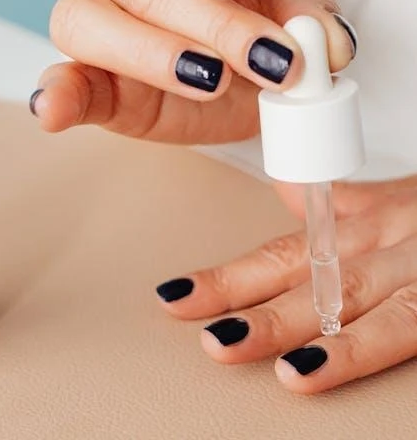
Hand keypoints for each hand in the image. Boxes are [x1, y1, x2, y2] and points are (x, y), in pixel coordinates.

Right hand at [32, 0, 357, 143]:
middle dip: (209, 21)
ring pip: (86, 21)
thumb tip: (327, 43)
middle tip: (269, 57)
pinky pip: (60, 80)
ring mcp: (89, 16)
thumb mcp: (296, 2)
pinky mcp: (85, 78)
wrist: (240, 70)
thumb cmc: (256, 15)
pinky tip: (51, 108)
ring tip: (208, 79)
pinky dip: (56, 95)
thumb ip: (312, 13)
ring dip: (150, 54)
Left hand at [156, 176, 416, 393]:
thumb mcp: (393, 199)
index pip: (282, 256)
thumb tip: (287, 194)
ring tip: (277, 367)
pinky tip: (328, 373)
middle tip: (213, 339)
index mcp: (362, 226)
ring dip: (327, 342)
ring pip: (379, 311)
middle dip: (263, 315)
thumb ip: (340, 205)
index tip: (175, 298)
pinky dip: (377, 349)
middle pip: (318, 285)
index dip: (228, 279)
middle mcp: (393, 246)